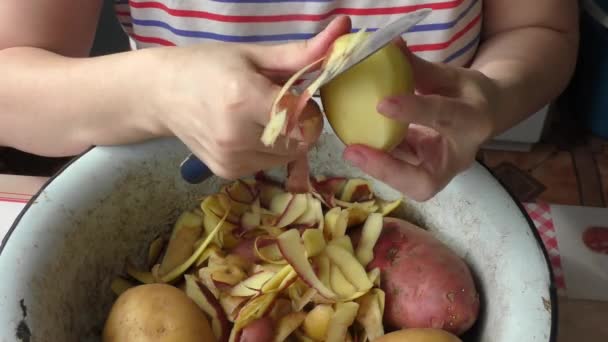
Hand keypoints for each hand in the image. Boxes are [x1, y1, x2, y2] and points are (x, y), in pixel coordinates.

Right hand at [147, 17, 350, 179]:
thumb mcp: (253, 54)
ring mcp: (231, 159)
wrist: (159, 94)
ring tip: (260, 118)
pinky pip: (268, 164)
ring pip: (288, 156)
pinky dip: (269, 150)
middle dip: (302, 125)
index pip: (304, 119)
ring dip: (287, 139)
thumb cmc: (206, 66)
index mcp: (244, 98)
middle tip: (280, 105)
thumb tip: (346, 29)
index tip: (296, 94)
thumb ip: (302, 52)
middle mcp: (237, 135)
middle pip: (301, 141)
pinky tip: (247, 132)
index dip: (309, 109)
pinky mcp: (227, 173)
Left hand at [343, 41, 499, 200]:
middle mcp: (458, 157)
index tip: (382, 103)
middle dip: (389, 170)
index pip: (443, 116)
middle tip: (354, 152)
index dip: (414, 112)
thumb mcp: (451, 75)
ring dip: (379, 169)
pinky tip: (358, 148)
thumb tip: (390, 46)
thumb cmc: (469, 93)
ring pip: (411, 184)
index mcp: (473, 121)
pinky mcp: (428, 174)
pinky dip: (381, 162)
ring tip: (351, 150)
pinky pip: (403, 175)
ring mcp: (442, 171)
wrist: (488, 115)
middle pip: (426, 181)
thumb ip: (421, 69)